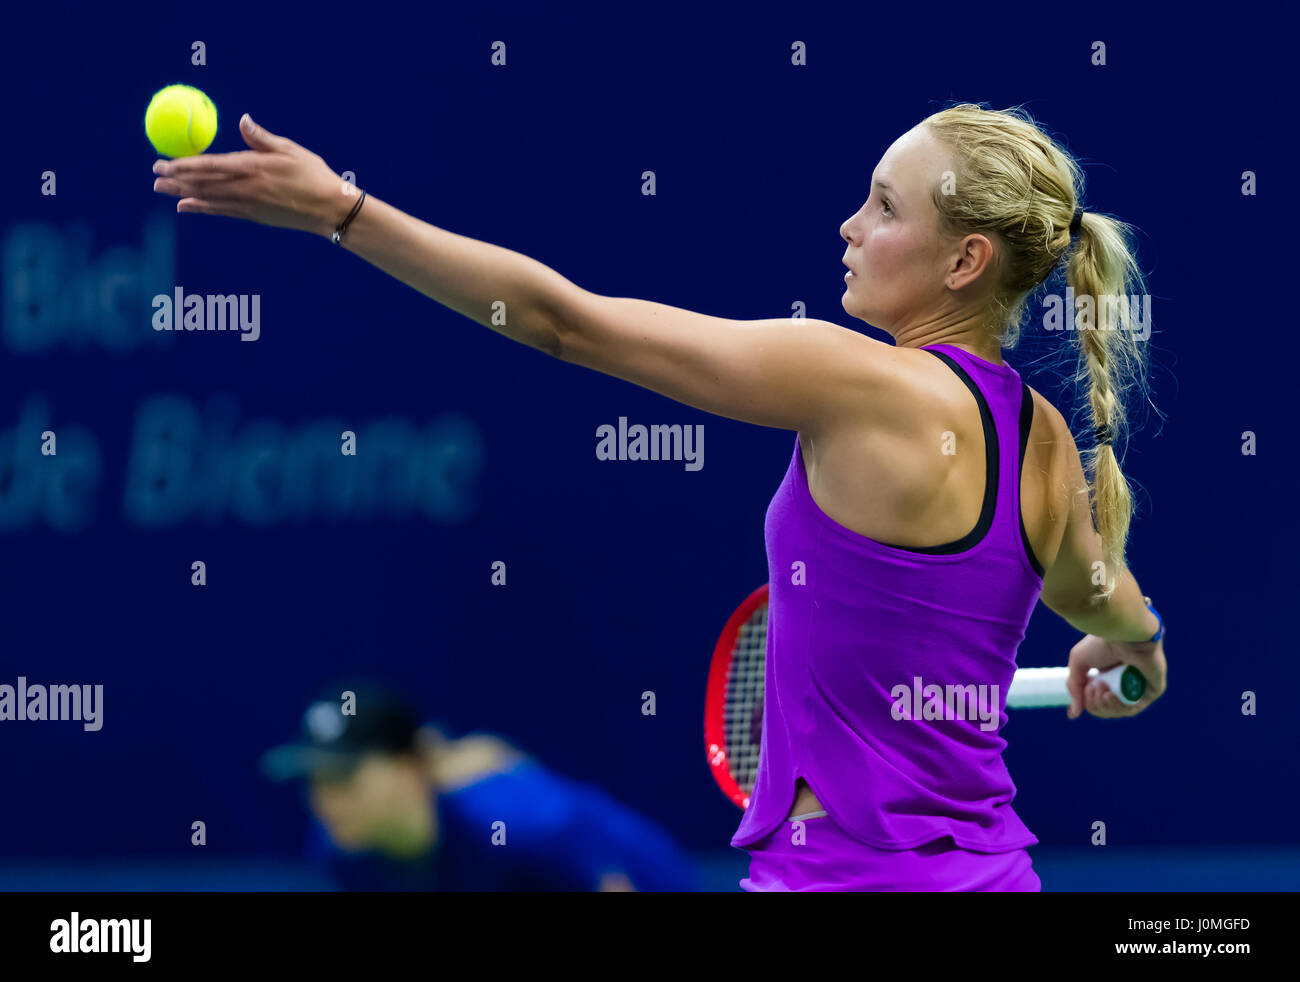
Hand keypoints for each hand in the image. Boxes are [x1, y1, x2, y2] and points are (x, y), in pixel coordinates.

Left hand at [151, 114, 355, 237]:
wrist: (329, 209)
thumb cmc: (313, 175)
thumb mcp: (288, 150)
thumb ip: (261, 137)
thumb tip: (242, 119)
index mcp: (251, 167)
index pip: (208, 166)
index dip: (183, 164)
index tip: (163, 161)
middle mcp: (244, 188)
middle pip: (202, 183)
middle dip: (175, 179)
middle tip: (154, 174)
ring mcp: (248, 205)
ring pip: (207, 198)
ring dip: (181, 193)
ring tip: (160, 189)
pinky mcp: (253, 216)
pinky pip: (220, 211)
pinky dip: (201, 208)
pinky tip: (185, 206)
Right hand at [1065, 632, 1165, 719]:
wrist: (1123, 633)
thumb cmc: (1101, 643)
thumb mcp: (1078, 663)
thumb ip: (1074, 688)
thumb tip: (1073, 714)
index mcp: (1108, 675)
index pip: (1097, 700)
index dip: (1087, 705)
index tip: (1076, 704)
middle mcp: (1124, 682)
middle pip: (1107, 708)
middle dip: (1094, 704)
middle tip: (1091, 688)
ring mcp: (1139, 687)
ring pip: (1120, 711)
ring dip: (1105, 705)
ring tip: (1100, 688)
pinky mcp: (1152, 690)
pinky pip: (1134, 708)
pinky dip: (1119, 706)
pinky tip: (1110, 695)